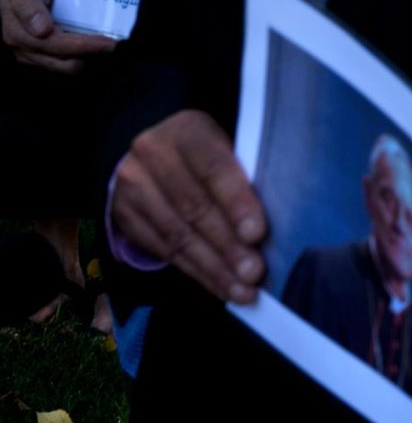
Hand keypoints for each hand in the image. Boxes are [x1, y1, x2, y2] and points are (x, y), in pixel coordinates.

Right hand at [1, 0, 116, 73]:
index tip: (108, 42)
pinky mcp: (41, 60)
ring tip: (104, 44)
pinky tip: (94, 46)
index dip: (82, 45)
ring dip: (88, 58)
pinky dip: (84, 58)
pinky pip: (68, 66)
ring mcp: (29, 55)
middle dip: (91, 52)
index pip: (53, 44)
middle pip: (62, 60)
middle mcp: (19, 45)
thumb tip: (41, 30)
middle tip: (115, 43)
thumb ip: (28, 3)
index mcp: (15, 27)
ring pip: (67, 67)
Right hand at [110, 110, 266, 301]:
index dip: (236, 202)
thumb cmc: (212, 157)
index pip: (213, 168)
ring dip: (214, 268)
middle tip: (255, 273)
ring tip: (244, 291)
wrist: (157, 155)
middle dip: (228, 246)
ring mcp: (132, 185)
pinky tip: (222, 287)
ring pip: (177, 235)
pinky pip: (164, 251)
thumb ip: (248, 178)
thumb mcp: (230, 151)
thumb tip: (277, 228)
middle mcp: (152, 154)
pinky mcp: (124, 215)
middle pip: (194, 207)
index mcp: (187, 131)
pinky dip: (198, 273)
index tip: (257, 234)